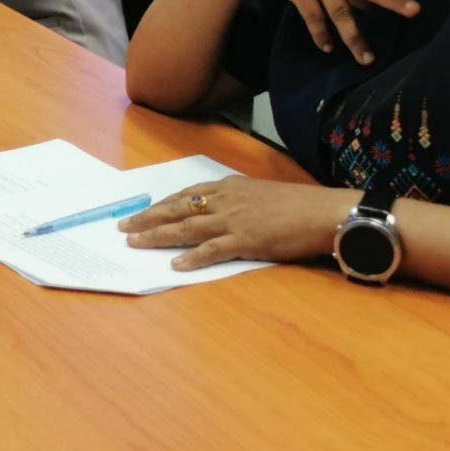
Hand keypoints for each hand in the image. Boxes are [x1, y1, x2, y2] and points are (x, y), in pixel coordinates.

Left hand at [120, 175, 349, 271]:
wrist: (324, 211)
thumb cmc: (300, 205)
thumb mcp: (263, 193)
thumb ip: (240, 201)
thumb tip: (224, 211)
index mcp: (231, 187)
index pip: (188, 193)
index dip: (163, 203)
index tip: (145, 210)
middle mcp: (227, 200)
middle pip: (178, 208)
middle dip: (149, 217)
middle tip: (125, 226)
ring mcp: (235, 220)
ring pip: (187, 227)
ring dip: (158, 235)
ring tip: (135, 243)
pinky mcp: (246, 241)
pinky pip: (213, 250)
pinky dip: (192, 257)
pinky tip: (175, 263)